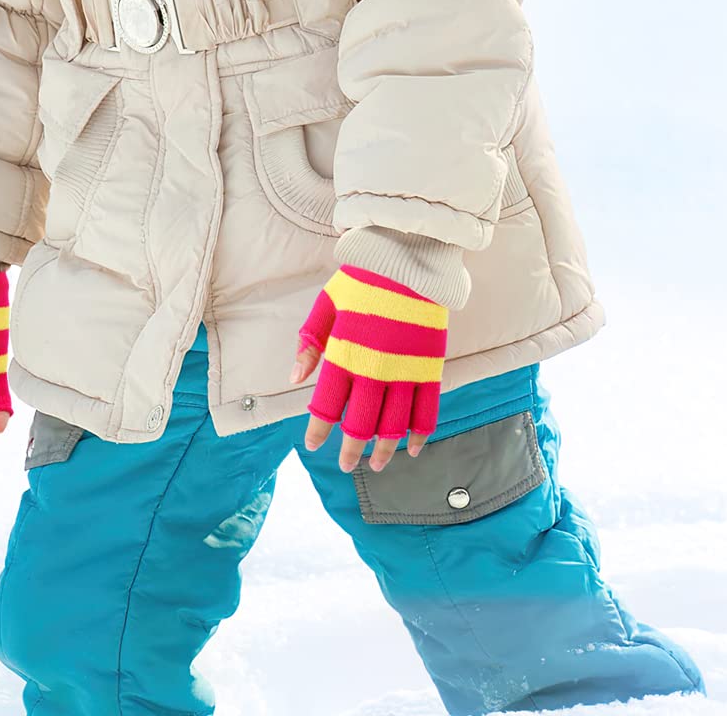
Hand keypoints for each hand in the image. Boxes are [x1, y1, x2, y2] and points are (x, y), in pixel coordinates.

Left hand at [291, 264, 448, 473]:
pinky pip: (427, 412)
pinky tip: (411, 448)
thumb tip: (296, 378)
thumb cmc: (362, 279)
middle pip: (361, 425)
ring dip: (384, 450)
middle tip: (344, 464)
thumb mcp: (327, 303)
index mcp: (345, 353)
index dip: (319, 429)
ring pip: (394, 426)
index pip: (328, 405)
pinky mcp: (430, 368)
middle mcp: (375, 369)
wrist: (408, 260)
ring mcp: (406, 371)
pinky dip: (419, 435)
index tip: (313, 444)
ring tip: (377, 465)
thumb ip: (310, 341)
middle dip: (350, 449)